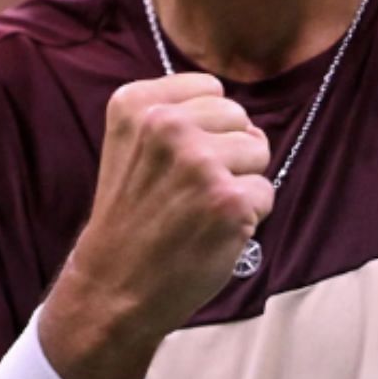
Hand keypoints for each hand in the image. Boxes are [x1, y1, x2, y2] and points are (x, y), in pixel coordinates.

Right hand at [42, 73, 272, 378]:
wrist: (111, 288)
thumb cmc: (132, 217)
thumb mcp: (131, 146)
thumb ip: (175, 112)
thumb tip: (236, 107)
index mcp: (136, 105)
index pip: (212, 90)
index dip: (207, 127)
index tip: (173, 160)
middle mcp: (166, 126)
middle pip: (240, 118)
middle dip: (228, 152)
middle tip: (188, 190)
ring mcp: (199, 162)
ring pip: (259, 151)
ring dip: (240, 181)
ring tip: (199, 209)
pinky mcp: (229, 199)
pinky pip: (266, 191)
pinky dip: (250, 215)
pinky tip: (213, 230)